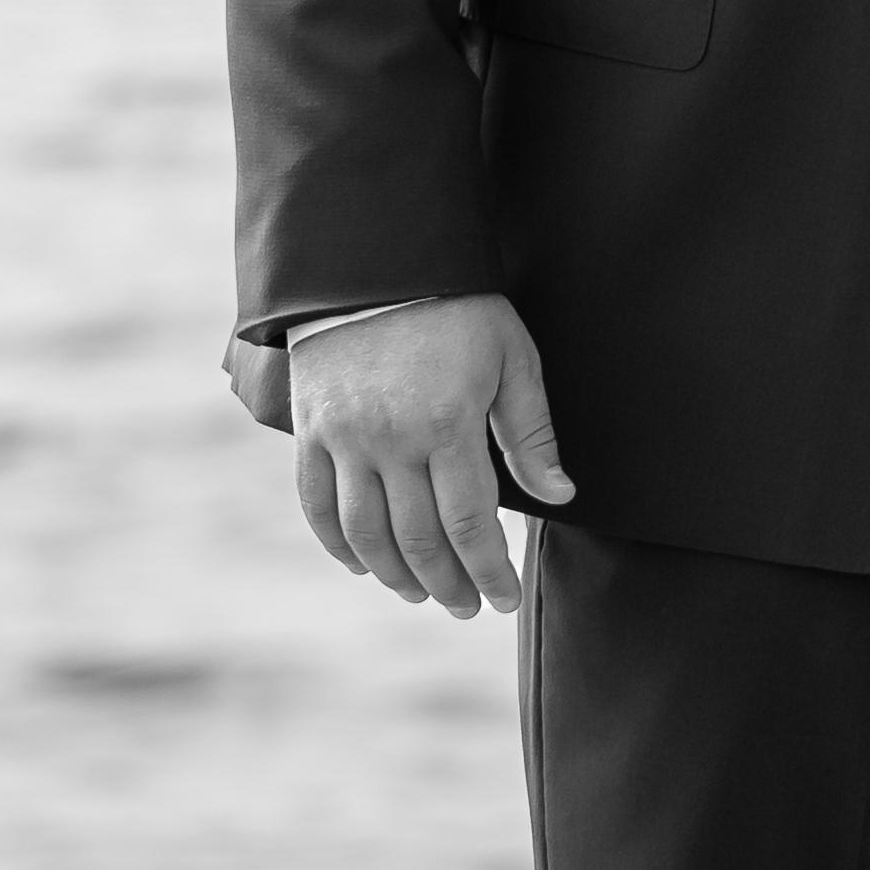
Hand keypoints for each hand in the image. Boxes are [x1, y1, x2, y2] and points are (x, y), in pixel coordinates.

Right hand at [288, 292, 571, 619]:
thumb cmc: (458, 307)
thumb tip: (559, 496)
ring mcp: (343, 439)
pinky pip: (318, 506)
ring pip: (366, 535)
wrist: (376, 261)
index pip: (469, 525)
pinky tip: (365, 566)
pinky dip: (340, 545)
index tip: (504, 599)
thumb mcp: (512, 357)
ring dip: (397, 576)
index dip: (488, 571)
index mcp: (448, 424)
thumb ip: (531, 434)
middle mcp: (390, 440)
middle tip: (468, 608)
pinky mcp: (310, 432)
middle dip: (449, 585)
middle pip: (418, 541)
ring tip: (424, 594)